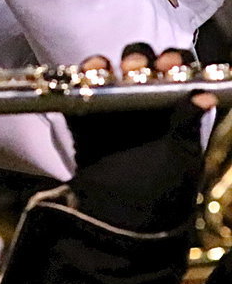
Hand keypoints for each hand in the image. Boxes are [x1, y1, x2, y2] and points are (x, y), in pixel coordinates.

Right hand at [69, 46, 207, 231]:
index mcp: (174, 112)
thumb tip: (204, 97)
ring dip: (105, 67)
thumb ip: (186, 125)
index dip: (173, 62)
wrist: (119, 224)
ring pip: (108, 77)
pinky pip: (80, 96)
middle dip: (138, 59)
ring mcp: (113, 115)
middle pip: (140, 67)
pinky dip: (79, 84)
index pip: (178, 75)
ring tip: (103, 69)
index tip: (168, 64)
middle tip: (135, 66)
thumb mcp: (180, 159)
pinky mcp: (85, 125)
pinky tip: (83, 78)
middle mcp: (145, 108)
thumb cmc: (159, 193)